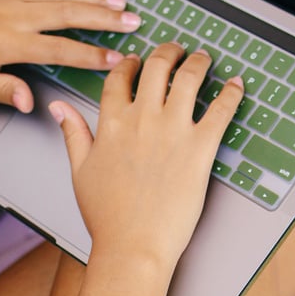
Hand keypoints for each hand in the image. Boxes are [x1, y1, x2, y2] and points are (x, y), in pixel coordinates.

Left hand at [0, 0, 139, 109]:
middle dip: (105, 17)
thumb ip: (2, 91)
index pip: (60, 49)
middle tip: (133, 21)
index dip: (92, 55)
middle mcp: (11, 13)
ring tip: (119, 1)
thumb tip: (29, 102)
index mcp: (6, 43)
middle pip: (69, 12)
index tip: (117, 59)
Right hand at [50, 43, 243, 274]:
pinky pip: (221, 110)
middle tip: (176, 50)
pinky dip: (231, 93)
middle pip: (156, 67)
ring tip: (204, 58)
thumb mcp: (80, 171)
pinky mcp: (200, 148)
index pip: (119, 78)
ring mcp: (173, 131)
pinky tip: (236, 85)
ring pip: (189, 77)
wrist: (133, 246)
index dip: (128, 64)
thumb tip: (59, 108)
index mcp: (111, 124)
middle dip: (168, 51)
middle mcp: (142, 119)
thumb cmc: (108, 217)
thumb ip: (73, 133)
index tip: (135, 61)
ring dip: (199, 61)